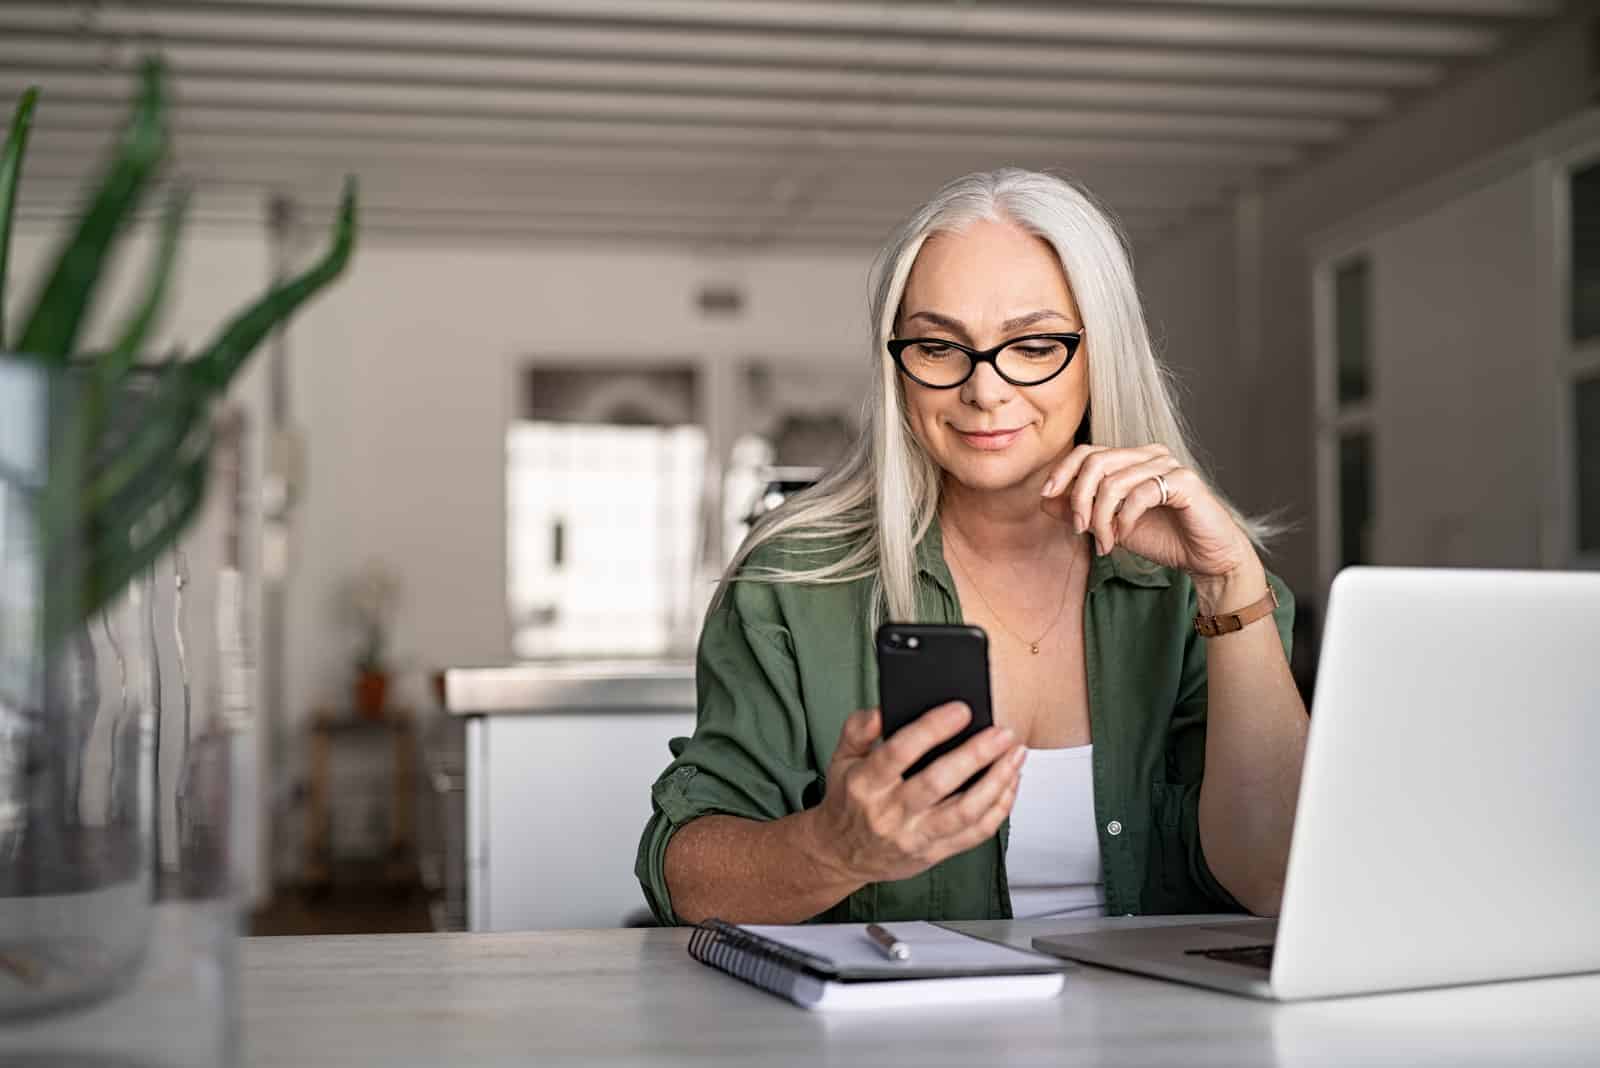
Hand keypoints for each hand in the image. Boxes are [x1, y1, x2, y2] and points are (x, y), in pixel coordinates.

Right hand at [807, 705, 1024, 886]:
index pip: (899, 752)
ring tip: (1015, 755)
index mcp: (865, 784)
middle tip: (1002, 732)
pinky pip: (975, 833)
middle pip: (938, 782)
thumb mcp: (840, 759)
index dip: (932, 729)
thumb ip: (858, 729)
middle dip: (976, 755)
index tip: (961, 710)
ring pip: (964, 811)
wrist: (842, 855)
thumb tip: (882, 710)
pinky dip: (999, 807)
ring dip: (996, 781)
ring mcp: (915, 836)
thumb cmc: (849, 801)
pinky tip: (1010, 783)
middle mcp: (890, 813)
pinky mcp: (935, 853)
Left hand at [1038, 443, 1257, 583]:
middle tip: (1080, 529)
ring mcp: (1169, 465)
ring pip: (1114, 481)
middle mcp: (1150, 455)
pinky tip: (1124, 535)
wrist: (1205, 558)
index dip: (1063, 471)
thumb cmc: (1163, 538)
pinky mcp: (1185, 482)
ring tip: (1106, 542)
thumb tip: (1045, 498)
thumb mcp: (1111, 525)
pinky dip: (1125, 518)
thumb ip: (1080, 510)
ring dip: (1102, 518)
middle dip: (1079, 498)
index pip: (1087, 451)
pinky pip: (1140, 494)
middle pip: (1096, 461)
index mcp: (1132, 459)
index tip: (1046, 495)